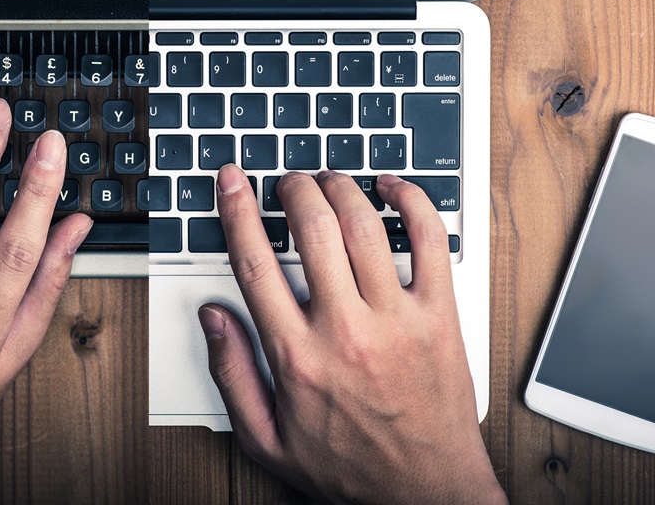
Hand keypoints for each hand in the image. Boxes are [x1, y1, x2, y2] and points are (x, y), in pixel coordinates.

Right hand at [200, 168, 503, 504]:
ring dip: (341, 188)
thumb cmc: (352, 467)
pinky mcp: (440, 315)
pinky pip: (429, 239)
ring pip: (363, 224)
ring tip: (329, 182)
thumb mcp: (267, 440)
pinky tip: (393, 188)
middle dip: (293, 189)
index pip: (255, 262)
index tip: (233, 183)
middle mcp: (346, 330)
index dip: (237, 210)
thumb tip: (214, 317)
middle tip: (288, 182)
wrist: (427, 493)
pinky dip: (412, 201)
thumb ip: (232, 375)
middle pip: (311, 229)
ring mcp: (396, 319)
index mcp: (297, 357)